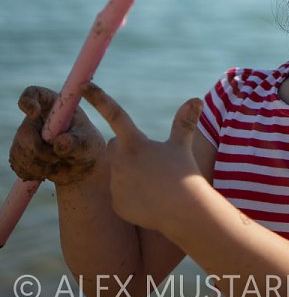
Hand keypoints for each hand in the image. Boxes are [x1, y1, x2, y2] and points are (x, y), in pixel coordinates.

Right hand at [10, 86, 105, 185]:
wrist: (82, 166)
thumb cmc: (88, 147)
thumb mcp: (87, 144)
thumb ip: (76, 143)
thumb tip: (60, 142)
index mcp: (54, 104)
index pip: (32, 94)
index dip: (28, 101)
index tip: (34, 114)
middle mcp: (36, 118)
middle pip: (24, 131)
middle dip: (39, 151)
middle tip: (58, 159)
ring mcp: (26, 135)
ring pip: (19, 150)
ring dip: (38, 164)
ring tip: (58, 165)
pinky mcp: (20, 152)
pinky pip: (17, 163)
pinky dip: (31, 171)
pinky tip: (47, 171)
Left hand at [81, 82, 202, 231]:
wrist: (183, 211)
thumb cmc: (184, 174)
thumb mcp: (182, 145)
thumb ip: (184, 122)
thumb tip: (197, 99)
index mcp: (136, 143)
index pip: (115, 114)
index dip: (98, 98)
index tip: (84, 85)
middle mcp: (121, 161)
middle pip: (114, 146)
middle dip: (125, 148)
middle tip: (147, 158)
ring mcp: (116, 184)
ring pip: (117, 171)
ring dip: (130, 173)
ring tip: (153, 182)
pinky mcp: (116, 204)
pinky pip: (120, 194)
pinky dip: (131, 195)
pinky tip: (148, 199)